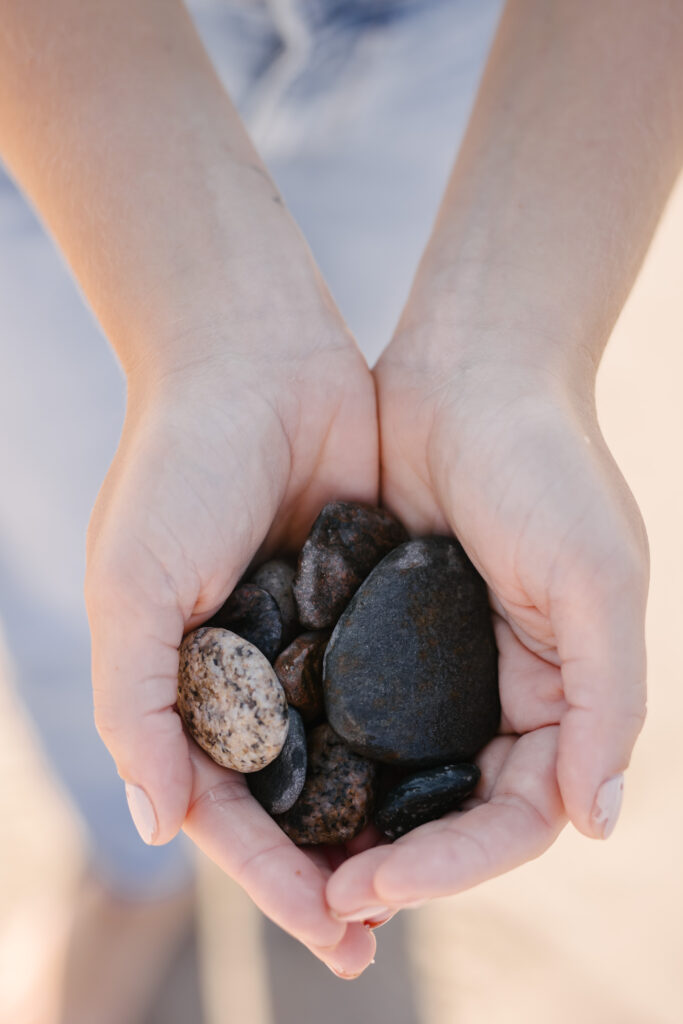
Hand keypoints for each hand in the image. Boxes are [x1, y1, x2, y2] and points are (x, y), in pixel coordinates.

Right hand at [85, 311, 378, 976]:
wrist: (252, 361)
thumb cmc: (175, 469)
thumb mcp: (131, 589)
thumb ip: (138, 709)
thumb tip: (158, 826)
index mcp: (185, 683)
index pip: (226, 805)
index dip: (270, 874)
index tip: (329, 929)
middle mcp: (253, 672)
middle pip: (294, 797)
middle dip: (329, 870)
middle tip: (376, 940)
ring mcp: (315, 639)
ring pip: (350, 755)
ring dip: (380, 821)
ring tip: (426, 887)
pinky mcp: (370, 600)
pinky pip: (395, 687)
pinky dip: (415, 740)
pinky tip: (455, 784)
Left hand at [326, 343, 647, 918]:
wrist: (470, 367)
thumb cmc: (546, 461)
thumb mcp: (596, 577)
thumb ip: (607, 700)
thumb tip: (597, 824)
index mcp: (560, 694)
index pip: (516, 814)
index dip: (457, 864)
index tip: (381, 885)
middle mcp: (496, 690)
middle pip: (447, 810)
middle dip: (394, 861)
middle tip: (323, 898)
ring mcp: (431, 662)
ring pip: (390, 772)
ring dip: (346, 821)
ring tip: (287, 863)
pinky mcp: (374, 625)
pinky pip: (345, 705)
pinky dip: (318, 747)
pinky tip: (272, 774)